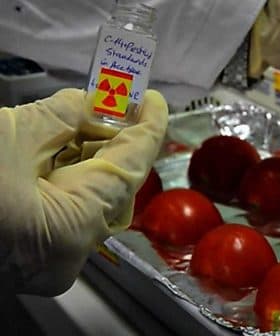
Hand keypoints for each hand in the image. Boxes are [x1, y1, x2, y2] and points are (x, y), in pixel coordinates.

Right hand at [0, 89, 167, 294]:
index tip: (152, 102)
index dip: (146, 128)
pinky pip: (66, 210)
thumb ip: (60, 118)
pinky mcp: (33, 256)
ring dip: (86, 154)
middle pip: (111, 182)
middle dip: (111, 137)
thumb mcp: (8, 138)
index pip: (130, 167)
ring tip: (80, 118)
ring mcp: (50, 259)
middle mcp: (67, 255)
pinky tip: (59, 148)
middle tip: (113, 102)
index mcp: (70, 229)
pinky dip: (65, 176)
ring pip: (88, 196)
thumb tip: (91, 104)